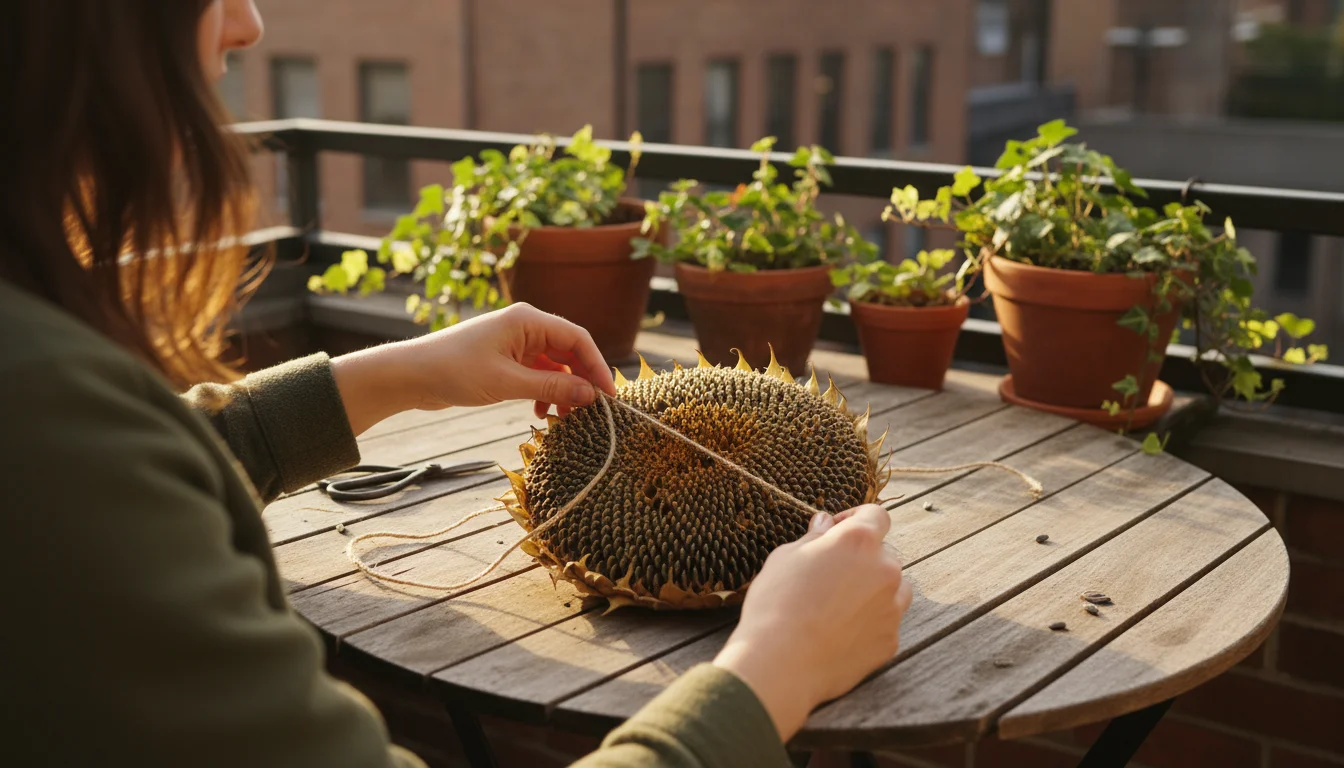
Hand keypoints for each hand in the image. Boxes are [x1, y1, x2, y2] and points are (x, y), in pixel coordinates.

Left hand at [331, 303, 616, 434]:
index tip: (609, 396)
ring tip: (564, 418)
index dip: (597, 366)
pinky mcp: (506, 360)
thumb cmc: (454, 371)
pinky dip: (545, 393)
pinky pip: (538, 374)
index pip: (577, 338)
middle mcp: (525, 326)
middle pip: (570, 352)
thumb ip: (551, 387)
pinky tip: (541, 413)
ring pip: (555, 366)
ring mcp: (516, 343)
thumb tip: (590, 395)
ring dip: (563, 391)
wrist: (411, 376)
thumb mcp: (506, 382)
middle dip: (581, 381)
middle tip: (592, 412)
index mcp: (527, 320)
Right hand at [712, 505, 913, 741]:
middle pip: (886, 553)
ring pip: (895, 587)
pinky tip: (842, 630)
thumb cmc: (776, 603)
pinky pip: (887, 621)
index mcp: (859, 541)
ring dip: (875, 588)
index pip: (877, 515)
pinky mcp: (891, 640)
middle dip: (863, 557)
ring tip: (841, 603)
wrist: (781, 663)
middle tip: (832, 573)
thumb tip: (825, 523)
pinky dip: (871, 620)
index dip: (857, 517)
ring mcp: (892, 607)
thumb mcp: (785, 558)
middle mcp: (885, 570)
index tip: (838, 528)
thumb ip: (813, 538)